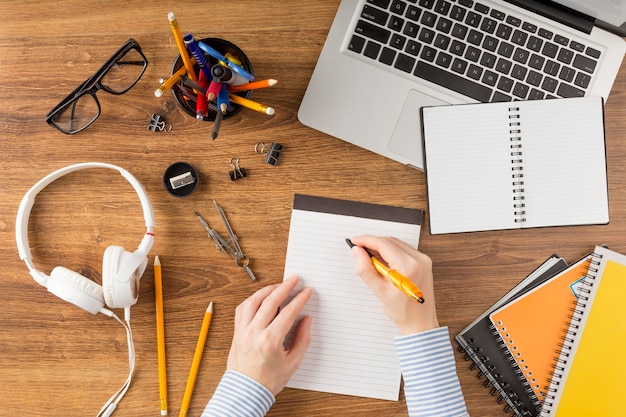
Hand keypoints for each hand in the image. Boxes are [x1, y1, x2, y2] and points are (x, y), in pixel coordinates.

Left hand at [226, 275, 312, 395]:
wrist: (247, 391)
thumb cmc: (269, 380)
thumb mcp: (293, 362)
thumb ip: (302, 339)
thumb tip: (306, 320)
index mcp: (270, 341)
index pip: (288, 312)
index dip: (299, 300)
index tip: (306, 292)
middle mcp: (254, 333)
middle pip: (270, 301)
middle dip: (284, 287)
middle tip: (294, 279)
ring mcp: (243, 331)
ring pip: (253, 301)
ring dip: (267, 290)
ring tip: (278, 285)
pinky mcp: (236, 332)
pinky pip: (242, 309)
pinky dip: (252, 300)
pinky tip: (261, 297)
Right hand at [349, 236, 438, 334]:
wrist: (420, 323)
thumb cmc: (403, 312)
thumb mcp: (379, 291)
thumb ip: (365, 269)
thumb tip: (357, 252)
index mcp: (408, 266)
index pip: (383, 244)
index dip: (366, 240)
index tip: (355, 241)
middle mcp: (419, 260)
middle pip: (390, 241)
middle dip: (373, 243)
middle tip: (359, 251)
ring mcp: (423, 260)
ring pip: (397, 244)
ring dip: (382, 247)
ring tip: (369, 258)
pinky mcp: (424, 263)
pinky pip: (404, 250)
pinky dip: (391, 252)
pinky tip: (382, 261)